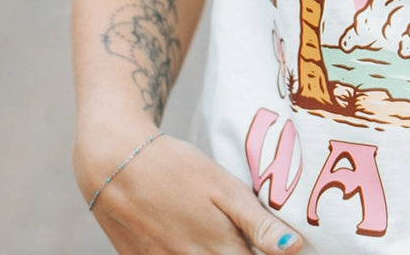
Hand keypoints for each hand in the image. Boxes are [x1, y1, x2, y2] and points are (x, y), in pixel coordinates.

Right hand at [79, 132, 302, 254]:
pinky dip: (190, 252)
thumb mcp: (223, 188)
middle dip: (246, 252)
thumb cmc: (176, 169)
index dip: (272, 254)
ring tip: (221, 234)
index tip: (282, 248)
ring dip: (219, 252)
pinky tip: (197, 238)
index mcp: (220, 250)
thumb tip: (294, 248)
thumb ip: (258, 223)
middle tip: (247, 237)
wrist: (115, 165)